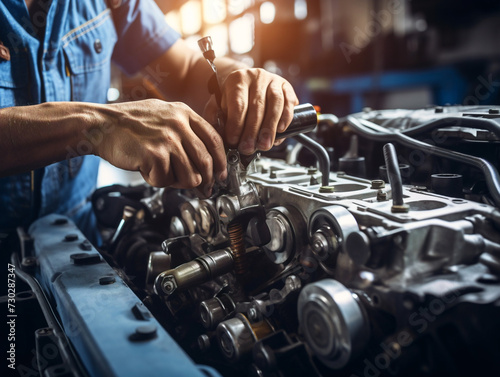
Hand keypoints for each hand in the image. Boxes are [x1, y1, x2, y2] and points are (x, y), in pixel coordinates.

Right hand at [96, 99, 226, 194]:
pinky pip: (165, 180)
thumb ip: (185, 131)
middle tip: (203, 190)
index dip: (221, 162)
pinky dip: (155, 180)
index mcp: (184, 113)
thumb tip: (204, 161)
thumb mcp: (163, 115)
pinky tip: (145, 168)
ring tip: (161, 172)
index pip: (214, 140)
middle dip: (207, 181)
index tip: (221, 175)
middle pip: (205, 162)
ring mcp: (167, 139)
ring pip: (189, 176)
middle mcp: (179, 124)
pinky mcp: (154, 154)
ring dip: (176, 181)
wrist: (100, 124)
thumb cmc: (129, 124)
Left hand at [204, 68, 298, 154]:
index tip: (234, 141)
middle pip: (257, 106)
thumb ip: (216, 117)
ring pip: (275, 104)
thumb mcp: (219, 104)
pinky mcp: (286, 86)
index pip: (238, 105)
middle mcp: (256, 76)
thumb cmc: (234, 98)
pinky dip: (285, 117)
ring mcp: (273, 80)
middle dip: (252, 131)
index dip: (236, 126)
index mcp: (238, 79)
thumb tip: (220, 133)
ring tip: (264, 145)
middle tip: (249, 148)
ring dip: (270, 128)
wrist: (248, 83)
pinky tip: (280, 130)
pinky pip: (288, 102)